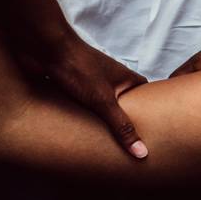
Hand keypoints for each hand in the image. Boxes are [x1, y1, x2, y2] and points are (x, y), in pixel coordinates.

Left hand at [25, 37, 148, 157]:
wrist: (44, 47)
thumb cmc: (78, 68)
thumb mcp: (104, 102)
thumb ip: (122, 127)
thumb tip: (142, 152)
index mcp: (124, 78)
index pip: (145, 91)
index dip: (153, 106)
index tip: (157, 125)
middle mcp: (109, 78)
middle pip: (123, 100)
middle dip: (125, 118)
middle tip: (131, 141)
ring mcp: (89, 80)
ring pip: (100, 103)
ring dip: (101, 118)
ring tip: (107, 142)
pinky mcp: (70, 84)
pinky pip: (80, 103)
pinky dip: (81, 115)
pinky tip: (79, 130)